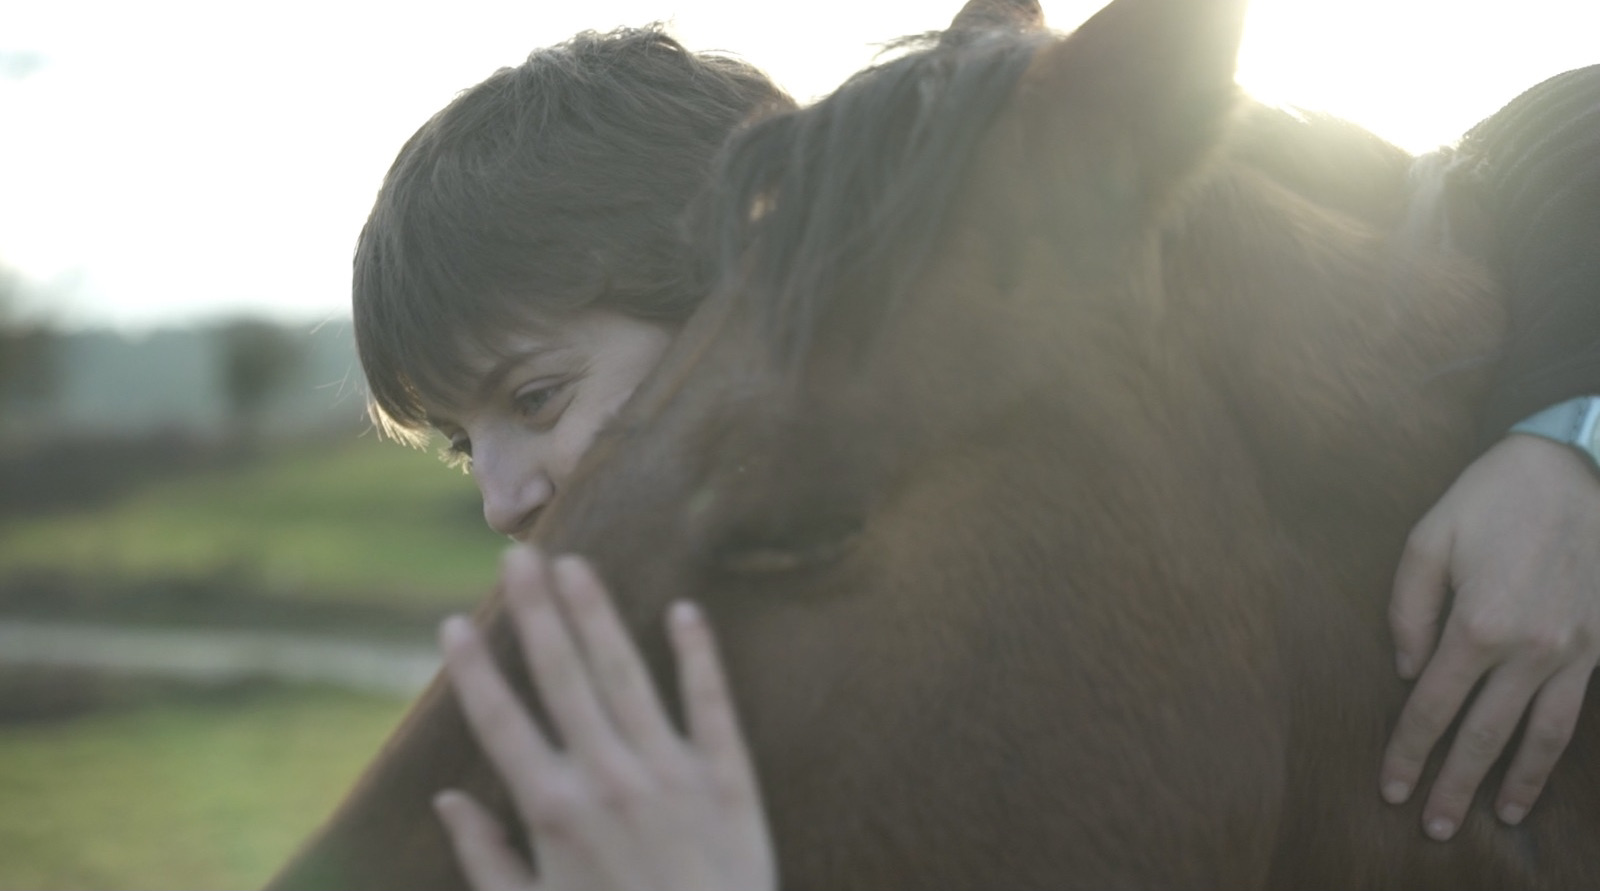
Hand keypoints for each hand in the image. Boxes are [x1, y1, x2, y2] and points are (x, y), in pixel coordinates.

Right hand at [435, 547, 775, 890]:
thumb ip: (486, 858)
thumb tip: (445, 799)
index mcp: (553, 812)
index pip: (502, 722)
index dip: (474, 670)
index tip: (452, 623)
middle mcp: (608, 779)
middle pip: (562, 677)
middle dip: (534, 613)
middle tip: (517, 556)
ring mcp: (671, 773)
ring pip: (626, 675)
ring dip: (598, 615)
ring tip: (577, 565)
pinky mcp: (728, 780)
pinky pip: (712, 704)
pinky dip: (698, 655)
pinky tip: (683, 609)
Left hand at [1383, 434, 1599, 839]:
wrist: (1583, 468)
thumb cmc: (1495, 497)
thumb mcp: (1430, 538)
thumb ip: (1408, 610)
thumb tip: (1406, 673)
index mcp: (1479, 625)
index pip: (1432, 707)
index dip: (1409, 751)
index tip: (1391, 786)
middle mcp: (1529, 650)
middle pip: (1482, 736)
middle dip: (1453, 785)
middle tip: (1432, 826)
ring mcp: (1573, 653)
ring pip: (1539, 737)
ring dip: (1512, 783)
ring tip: (1491, 817)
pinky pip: (1574, 714)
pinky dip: (1554, 751)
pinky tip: (1537, 772)